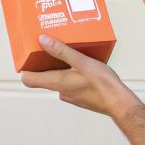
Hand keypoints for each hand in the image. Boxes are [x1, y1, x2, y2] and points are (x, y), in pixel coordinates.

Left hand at [20, 34, 141, 119]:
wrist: (119, 103)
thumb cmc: (103, 84)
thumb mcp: (82, 62)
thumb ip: (61, 51)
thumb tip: (42, 40)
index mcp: (57, 82)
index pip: (28, 79)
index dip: (25, 68)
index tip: (27, 55)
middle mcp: (60, 91)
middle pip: (43, 77)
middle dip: (44, 63)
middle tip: (49, 47)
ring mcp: (70, 95)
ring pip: (58, 79)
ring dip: (60, 67)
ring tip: (70, 53)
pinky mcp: (80, 97)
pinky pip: (70, 83)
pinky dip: (72, 74)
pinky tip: (84, 66)